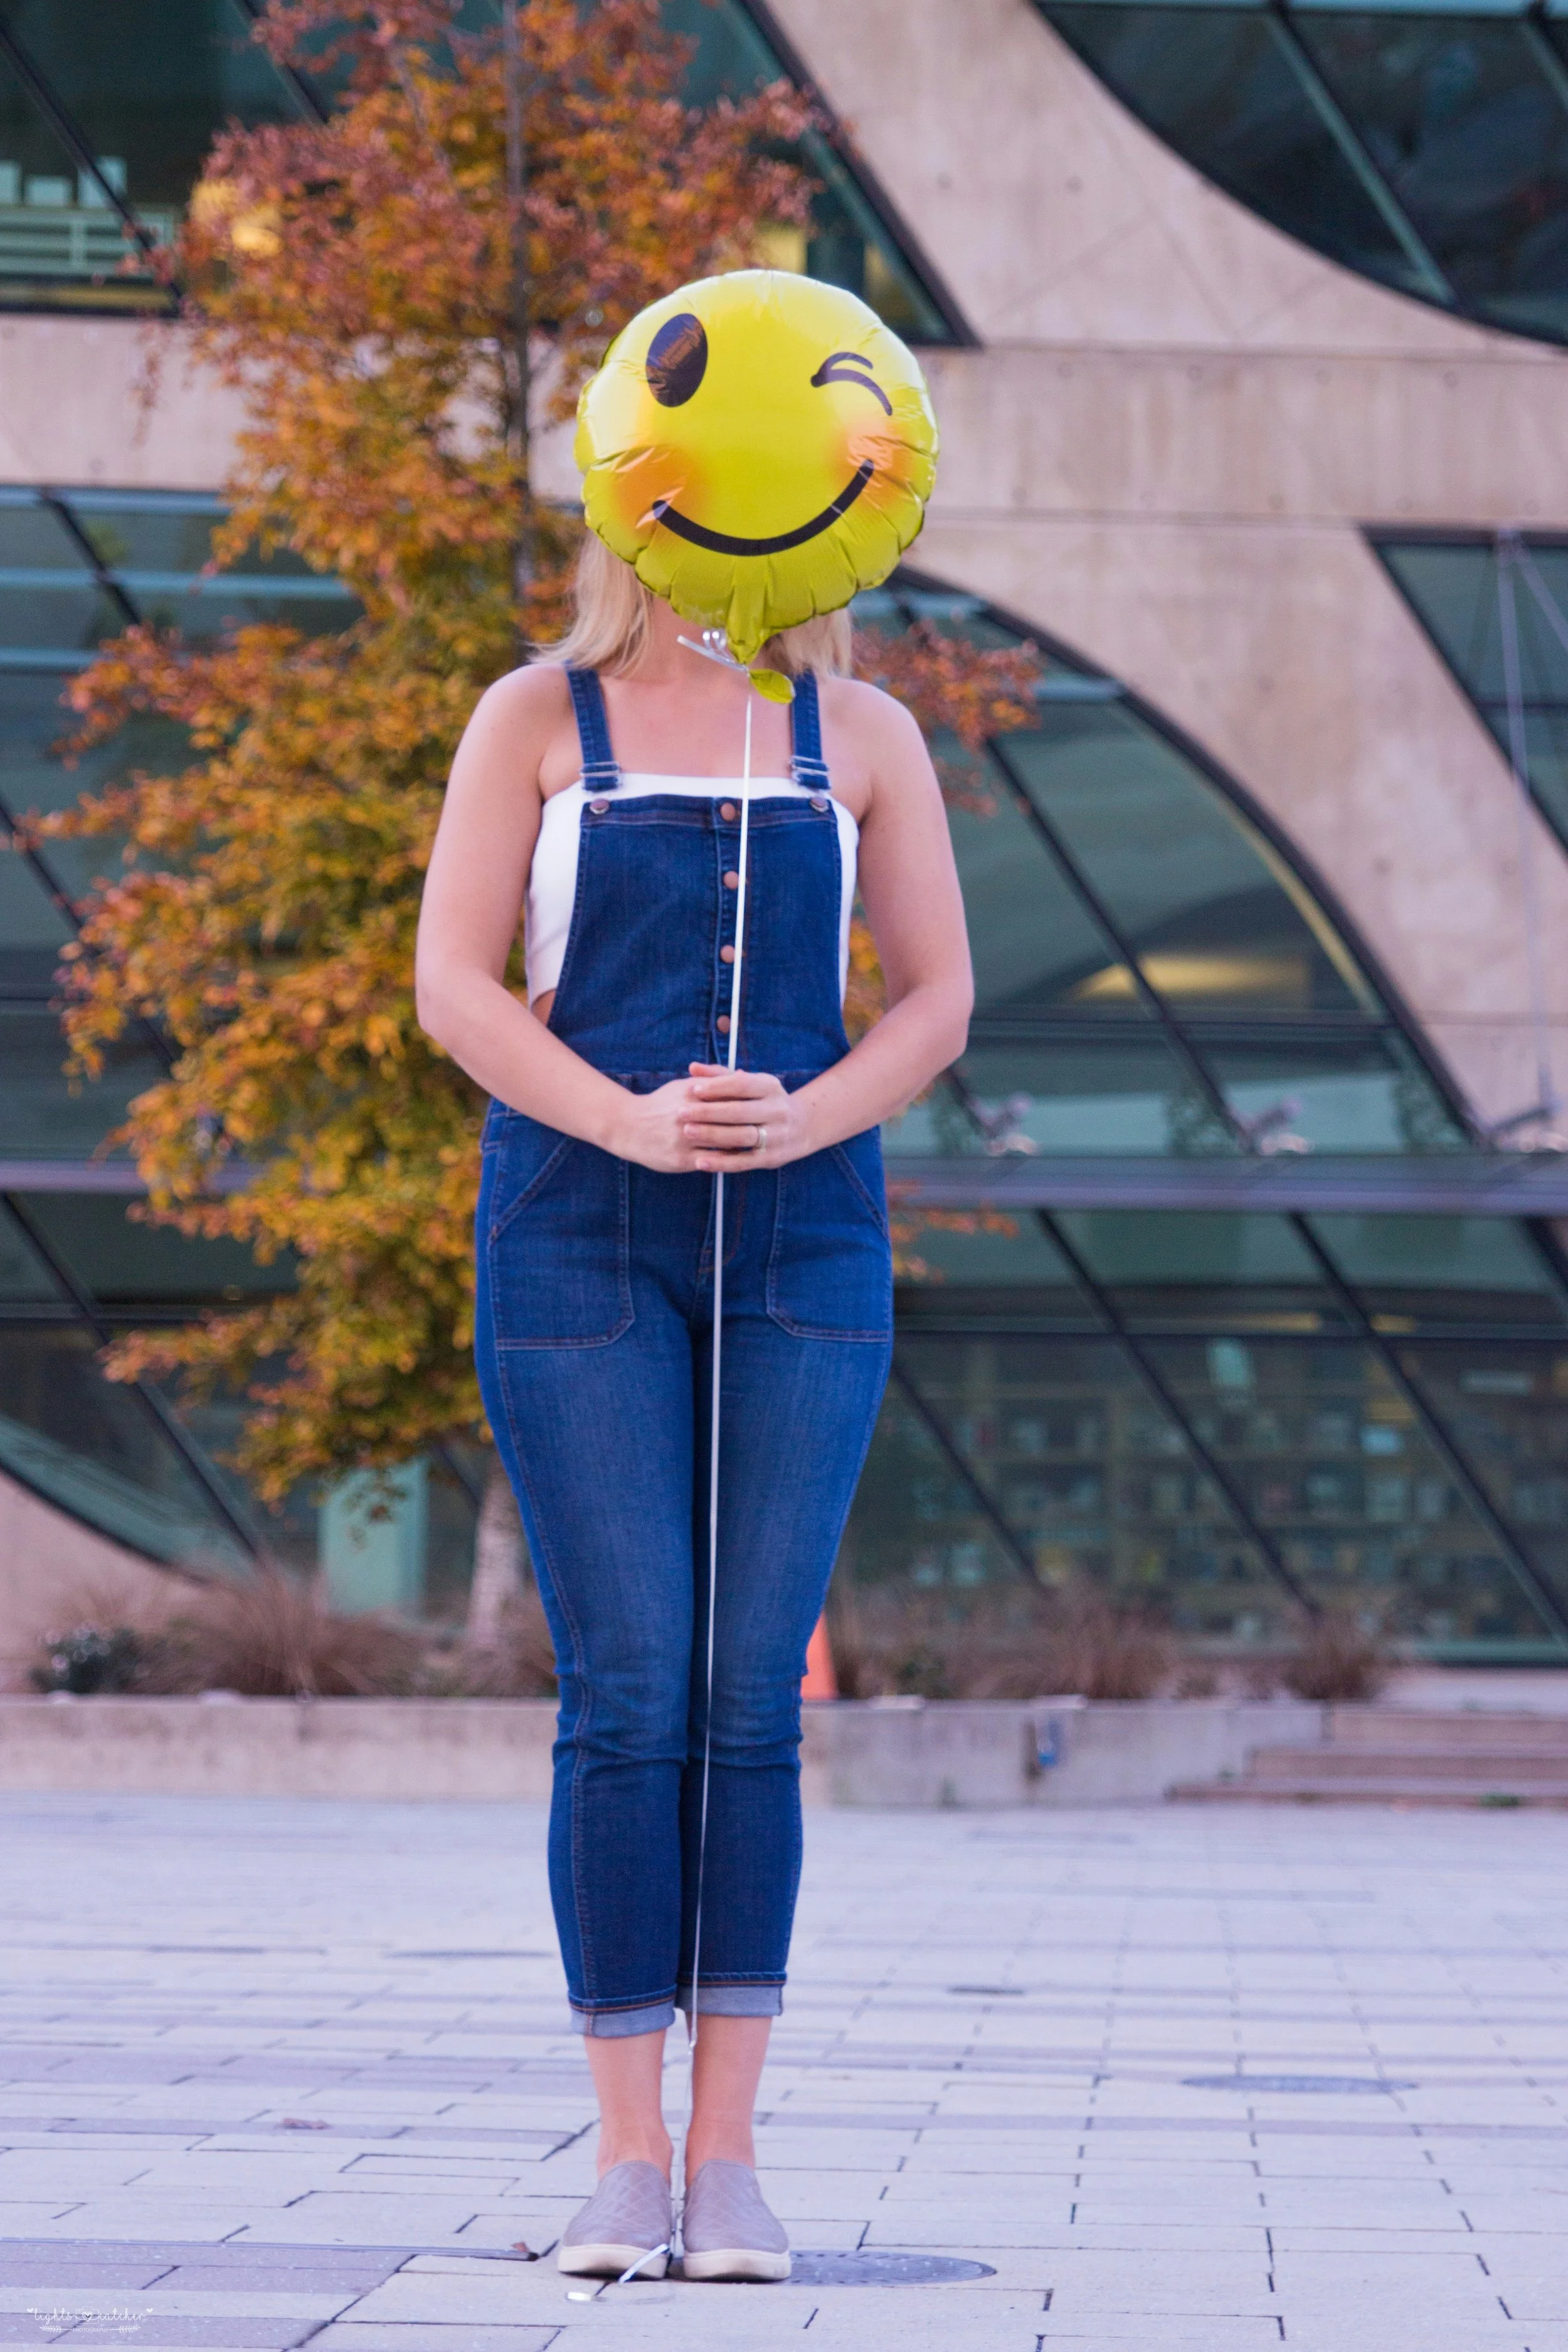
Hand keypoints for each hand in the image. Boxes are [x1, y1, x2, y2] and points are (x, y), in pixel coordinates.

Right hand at [605, 1065, 808, 1173]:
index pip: (730, 1095)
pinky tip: (742, 1159)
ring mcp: (685, 1139)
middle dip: (754, 1122)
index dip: (751, 1101)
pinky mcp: (681, 1159)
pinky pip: (712, 1162)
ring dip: (745, 1143)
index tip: (768, 1104)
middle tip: (774, 1126)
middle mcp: (689, 1116)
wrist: (627, 1126)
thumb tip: (745, 1077)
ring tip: (763, 1143)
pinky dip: (729, 1160)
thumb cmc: (661, 1104)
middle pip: (732, 1119)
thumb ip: (714, 1081)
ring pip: (725, 1142)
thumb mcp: (684, 1087)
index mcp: (692, 1094)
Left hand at [683, 1064, 806, 1171]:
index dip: (717, 1087)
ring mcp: (776, 1136)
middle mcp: (778, 1110)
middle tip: (681, 1112)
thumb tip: (692, 1067)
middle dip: (708, 1112)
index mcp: (771, 1087)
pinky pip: (743, 1162)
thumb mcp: (751, 1084)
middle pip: (740, 1111)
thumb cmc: (763, 1101)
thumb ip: (721, 1076)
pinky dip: (721, 1163)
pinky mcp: (771, 1158)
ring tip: (687, 1131)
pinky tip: (699, 1162)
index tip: (692, 1089)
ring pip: (741, 1137)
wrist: (800, 1127)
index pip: (742, 1084)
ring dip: (712, 1135)